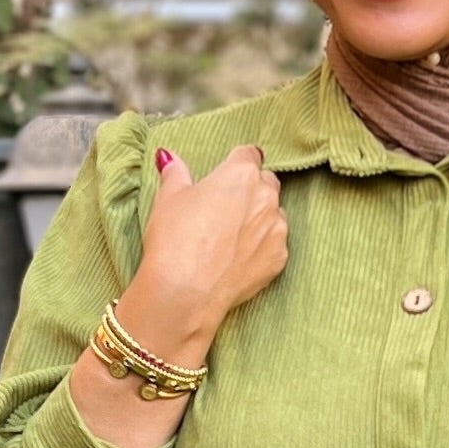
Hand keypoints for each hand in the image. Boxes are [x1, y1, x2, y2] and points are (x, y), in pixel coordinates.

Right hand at [118, 142, 287, 361]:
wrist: (185, 292)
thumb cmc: (176, 239)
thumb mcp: (168, 198)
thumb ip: (175, 173)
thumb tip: (168, 157)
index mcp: (241, 174)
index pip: (249, 154)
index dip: (237, 162)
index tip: (228, 173)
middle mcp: (266, 197)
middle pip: (266, 183)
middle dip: (251, 189)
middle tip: (226, 207)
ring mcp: (277, 230)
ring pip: (274, 215)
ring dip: (259, 218)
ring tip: (232, 236)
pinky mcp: (279, 260)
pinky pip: (275, 245)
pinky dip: (262, 247)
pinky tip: (239, 257)